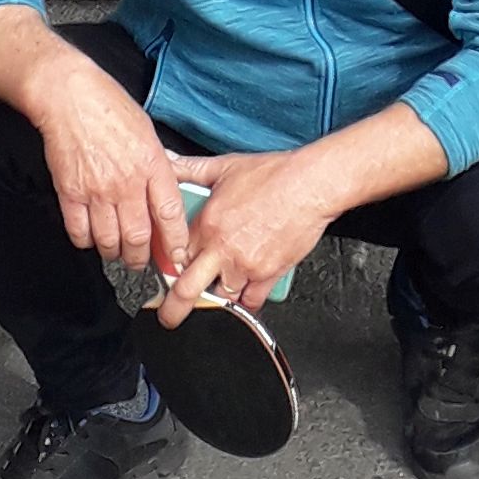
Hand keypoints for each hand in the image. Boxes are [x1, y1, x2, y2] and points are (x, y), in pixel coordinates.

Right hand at [30, 46, 189, 272]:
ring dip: (114, 253)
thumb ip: (156, 164)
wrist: (69, 96)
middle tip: (141, 260)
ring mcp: (97, 190)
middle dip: (141, 257)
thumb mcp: (147, 131)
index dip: (176, 242)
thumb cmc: (108, 105)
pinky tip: (91, 237)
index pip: (170, 214)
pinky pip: (79, 232)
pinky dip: (86, 242)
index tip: (177, 256)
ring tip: (116, 251)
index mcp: (151, 164)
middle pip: (138, 237)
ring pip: (109, 241)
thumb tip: (164, 190)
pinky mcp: (70, 193)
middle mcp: (126, 182)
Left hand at [156, 146, 341, 317]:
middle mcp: (223, 248)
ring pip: (220, 298)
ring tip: (215, 293)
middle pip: (187, 290)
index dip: (168, 267)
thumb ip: (191, 168)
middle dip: (172, 308)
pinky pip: (251, 302)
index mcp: (207, 223)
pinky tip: (243, 295)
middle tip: (168, 316)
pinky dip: (245, 302)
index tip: (167, 272)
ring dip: (216, 298)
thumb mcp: (225, 166)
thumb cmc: (274, 174)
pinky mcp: (269, 274)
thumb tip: (168, 162)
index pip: (174, 255)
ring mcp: (245, 265)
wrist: (311, 184)